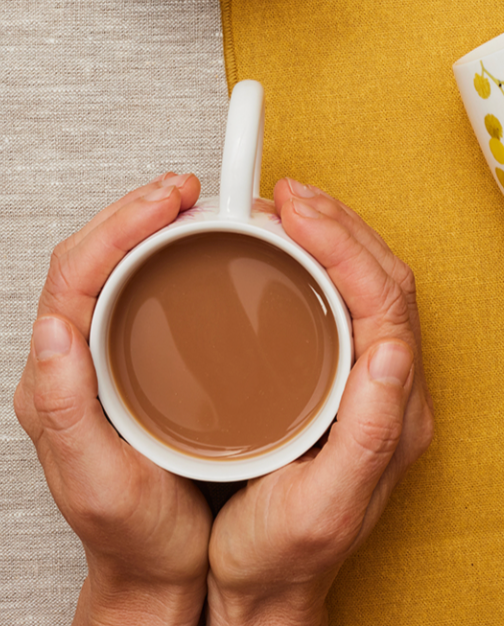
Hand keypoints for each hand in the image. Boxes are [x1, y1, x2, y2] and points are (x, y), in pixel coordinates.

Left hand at [14, 174, 211, 625]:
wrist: (155, 573)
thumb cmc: (134, 534)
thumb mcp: (98, 481)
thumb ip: (68, 409)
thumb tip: (51, 328)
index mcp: (57, 379)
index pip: (75, 274)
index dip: (120, 225)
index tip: (169, 198)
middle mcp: (71, 360)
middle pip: (92, 257)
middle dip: (135, 210)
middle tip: (185, 189)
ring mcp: (99, 359)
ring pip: (112, 267)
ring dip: (148, 225)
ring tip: (190, 203)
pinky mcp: (128, 363)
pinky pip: (135, 290)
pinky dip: (163, 254)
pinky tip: (194, 247)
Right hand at [206, 179, 434, 625]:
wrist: (266, 591)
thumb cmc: (285, 555)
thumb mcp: (326, 504)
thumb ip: (369, 430)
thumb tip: (393, 347)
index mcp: (393, 410)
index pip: (383, 299)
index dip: (343, 243)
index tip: (297, 208)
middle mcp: (392, 389)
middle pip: (381, 278)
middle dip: (339, 224)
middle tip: (289, 194)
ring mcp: (372, 383)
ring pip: (367, 284)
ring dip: (333, 236)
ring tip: (290, 208)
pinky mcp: (347, 382)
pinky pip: (347, 301)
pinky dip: (321, 261)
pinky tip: (291, 248)